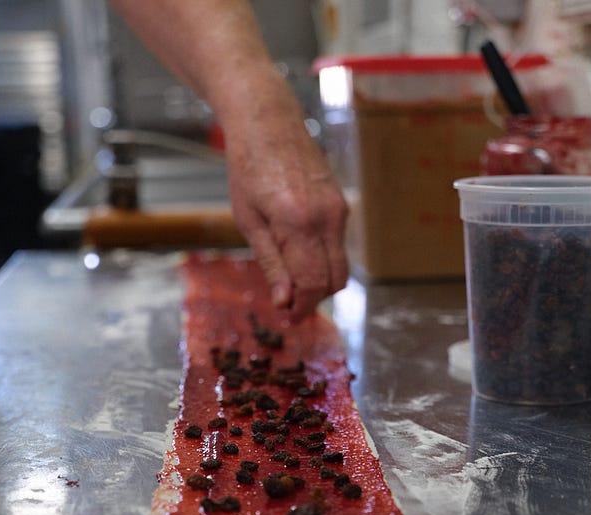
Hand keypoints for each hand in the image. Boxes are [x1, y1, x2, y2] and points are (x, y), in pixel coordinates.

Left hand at [222, 67, 348, 321]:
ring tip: (292, 281)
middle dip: (314, 299)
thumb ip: (272, 263)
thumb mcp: (249, 220)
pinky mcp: (341, 205)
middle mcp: (326, 218)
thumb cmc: (249, 166)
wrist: (268, 120)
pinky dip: (323, 260)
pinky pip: (338, 246)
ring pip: (340, 265)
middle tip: (291, 306)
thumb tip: (285, 301)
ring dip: (320, 281)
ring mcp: (338, 210)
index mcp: (297, 222)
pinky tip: (299, 255)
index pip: (312, 283)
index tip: (289, 318)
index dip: (302, 307)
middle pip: (335, 280)